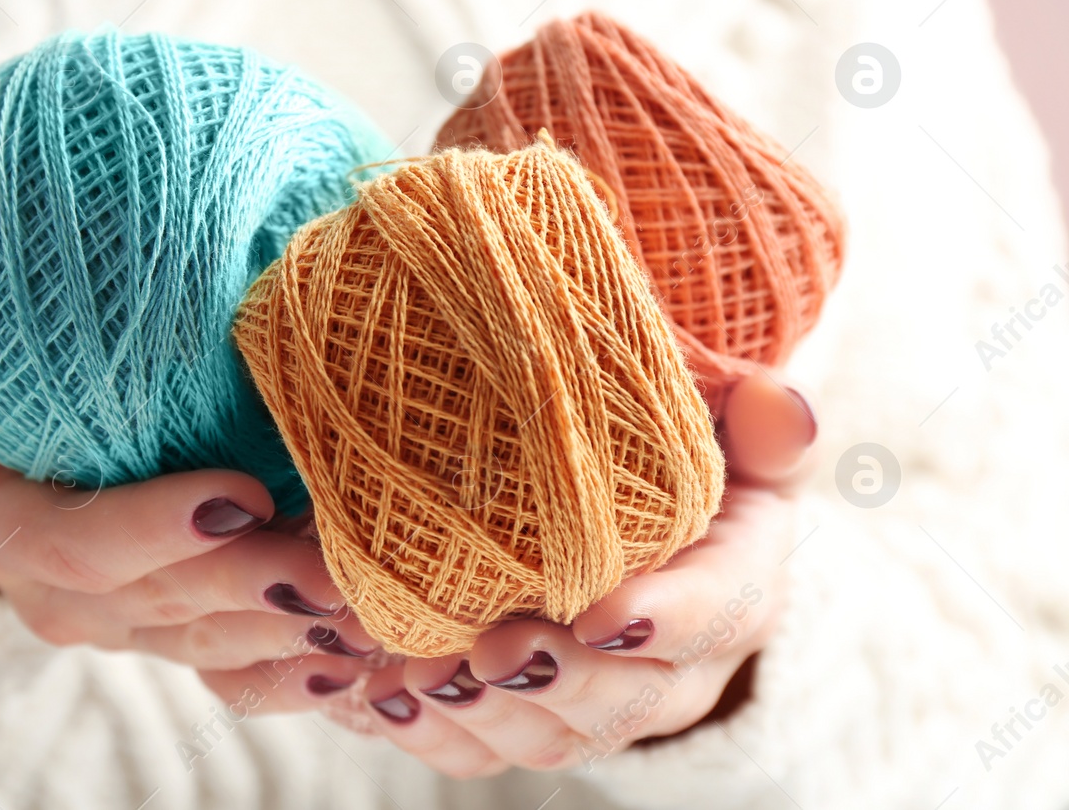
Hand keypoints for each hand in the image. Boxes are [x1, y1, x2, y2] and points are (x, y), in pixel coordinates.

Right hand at [0, 276, 379, 670]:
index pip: (75, 542)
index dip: (155, 528)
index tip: (240, 491)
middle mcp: (59, 590)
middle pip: (165, 602)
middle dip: (255, 587)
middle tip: (340, 564)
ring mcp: (121, 617)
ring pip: (211, 642)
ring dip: (292, 633)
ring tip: (371, 611)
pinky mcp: (170, 624)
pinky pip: (232, 668)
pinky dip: (293, 672)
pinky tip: (357, 664)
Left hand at [197, 372, 818, 776]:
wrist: (639, 517)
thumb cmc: (677, 450)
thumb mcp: (726, 421)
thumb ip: (754, 415)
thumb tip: (777, 407)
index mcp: (739, 583)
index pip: (722, 611)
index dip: (666, 618)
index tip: (599, 613)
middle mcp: (683, 665)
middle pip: (630, 698)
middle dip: (555, 680)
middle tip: (487, 651)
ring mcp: (608, 705)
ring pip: (553, 736)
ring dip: (481, 713)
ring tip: (414, 674)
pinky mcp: (541, 722)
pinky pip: (489, 749)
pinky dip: (433, 731)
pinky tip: (378, 696)